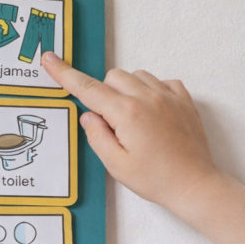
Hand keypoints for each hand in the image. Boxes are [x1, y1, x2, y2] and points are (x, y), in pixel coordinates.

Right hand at [42, 52, 219, 212]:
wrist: (194, 185)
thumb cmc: (155, 179)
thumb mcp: (116, 165)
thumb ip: (97, 136)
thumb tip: (88, 115)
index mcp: (127, 113)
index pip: (88, 88)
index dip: (65, 74)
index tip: (50, 59)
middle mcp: (148, 97)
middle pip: (113, 77)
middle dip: (106, 93)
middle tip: (114, 124)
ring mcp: (169, 96)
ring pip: (137, 75)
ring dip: (128, 90)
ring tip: (135, 121)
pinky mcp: (184, 100)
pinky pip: (162, 81)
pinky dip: (152, 90)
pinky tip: (154, 113)